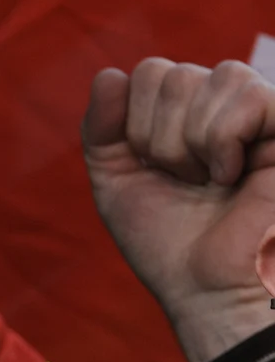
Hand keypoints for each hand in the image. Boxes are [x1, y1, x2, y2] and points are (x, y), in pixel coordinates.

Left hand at [83, 59, 274, 361]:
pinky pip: (249, 95)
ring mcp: (263, 113)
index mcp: (188, 114)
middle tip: (184, 181)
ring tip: (210, 181)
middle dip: (159, 139)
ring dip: (191, 142)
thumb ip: (102, 128)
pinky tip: (234, 174)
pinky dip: (224, 140)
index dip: (133, 125)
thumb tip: (108, 73)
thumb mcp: (117, 180)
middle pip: (171, 73)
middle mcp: (227, 106)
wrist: (208, 289)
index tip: (152, 170)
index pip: (149, 72)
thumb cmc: (169, 242)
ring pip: (210, 76)